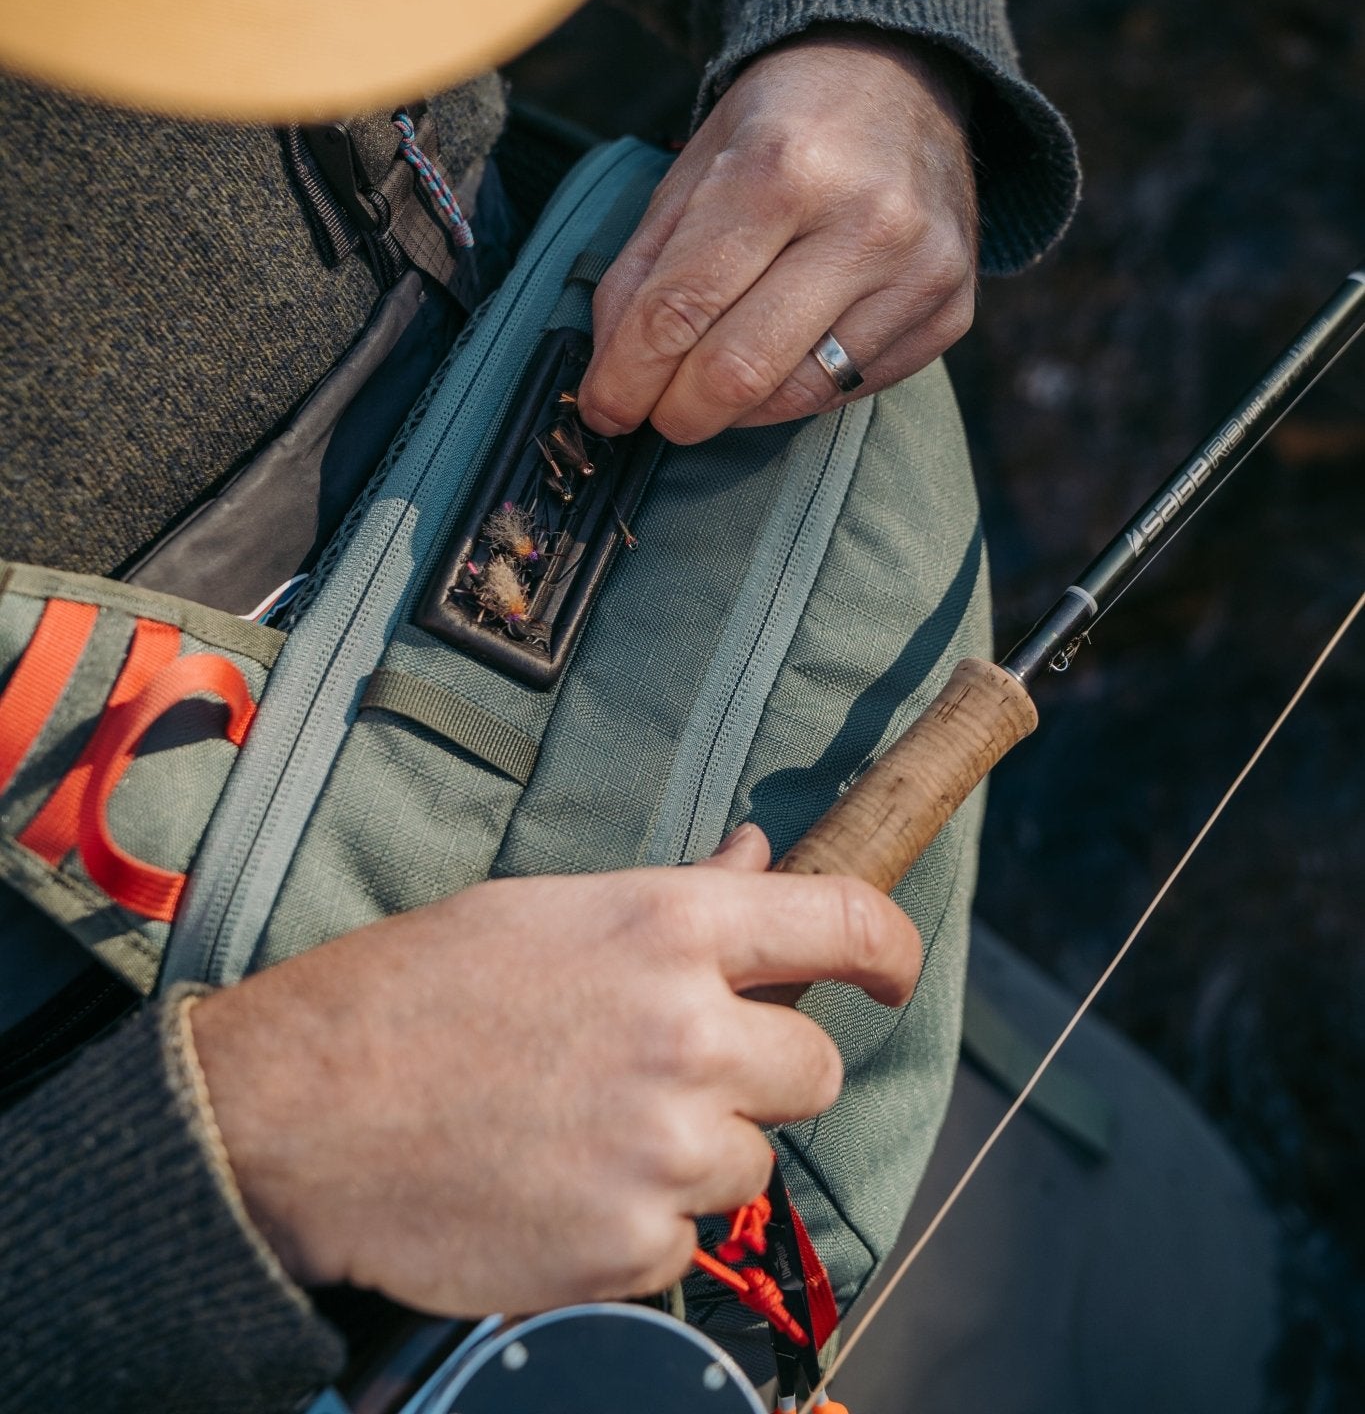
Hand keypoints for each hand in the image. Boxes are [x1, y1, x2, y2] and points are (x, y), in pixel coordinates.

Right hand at [189, 826, 920, 1317]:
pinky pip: (682, 1244)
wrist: (303, 1113)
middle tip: (679, 1072)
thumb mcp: (550, 911)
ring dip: (694, 1154)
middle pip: (816, 1072)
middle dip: (765, 1074)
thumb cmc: (417, 993)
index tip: (893, 972)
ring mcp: (665, 1152)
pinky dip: (635, 1226)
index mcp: (671, 930)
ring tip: (588, 1130)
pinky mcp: (630, 1250)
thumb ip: (676, 897)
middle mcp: (689, 1037)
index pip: (844, 924)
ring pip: (749, 1165)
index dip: (889, 949)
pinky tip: (556, 1186)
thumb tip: (759, 859)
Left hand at [577, 30, 976, 444]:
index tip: (602, 409)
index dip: (627, 376)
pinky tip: (776, 362)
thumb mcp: (694, 167)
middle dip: (676, 411)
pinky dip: (795, 394)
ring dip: (733, 411)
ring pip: (796, 395)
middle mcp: (864, 221)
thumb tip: (613, 375)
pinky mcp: (952, 310)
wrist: (900, 78)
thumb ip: (643, 269)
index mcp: (780, 169)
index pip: (681, 308)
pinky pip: (852, 391)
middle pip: (739, 368)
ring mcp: (920, 270)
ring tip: (708, 385)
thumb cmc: (782, 126)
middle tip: (652, 412)